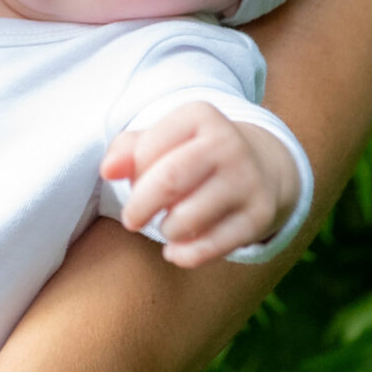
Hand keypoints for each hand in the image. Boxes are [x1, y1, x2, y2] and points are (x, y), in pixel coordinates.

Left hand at [98, 103, 300, 267]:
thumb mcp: (165, 139)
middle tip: (132, 219)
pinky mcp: (259, 217)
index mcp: (200, 116)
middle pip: (168, 182)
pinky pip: (211, 246)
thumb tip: (108, 170)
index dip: (132, 174)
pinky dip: (184, 255)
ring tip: (167, 225)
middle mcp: (228, 144)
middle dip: (140, 207)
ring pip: (187, 218)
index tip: (135, 182)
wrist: (264, 166)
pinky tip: (175, 250)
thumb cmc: (195, 154)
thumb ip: (128, 150)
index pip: (147, 150)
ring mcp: (247, 180)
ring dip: (165, 230)